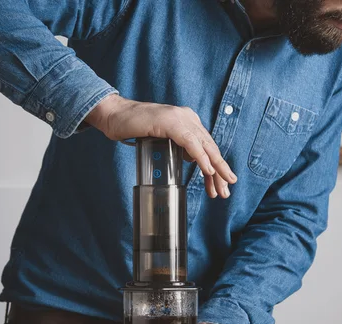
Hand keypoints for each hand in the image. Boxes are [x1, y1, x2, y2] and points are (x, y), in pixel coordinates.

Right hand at [85, 94, 236, 198]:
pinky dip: (201, 158)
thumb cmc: (134, 127)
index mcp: (188, 121)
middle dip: (220, 171)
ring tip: (223, 184)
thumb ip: (179, 145)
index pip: (207, 147)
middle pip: (210, 147)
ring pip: (205, 146)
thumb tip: (192, 159)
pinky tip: (208, 170)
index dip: (215, 167)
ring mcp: (180, 118)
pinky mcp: (171, 122)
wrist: (114, 115)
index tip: (219, 185)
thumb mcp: (163, 138)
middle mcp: (188, 118)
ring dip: (216, 167)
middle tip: (226, 190)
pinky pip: (190, 143)